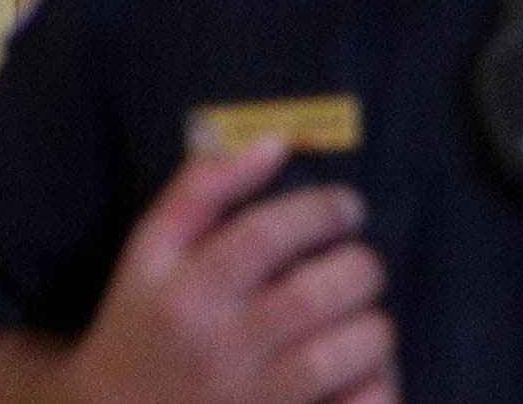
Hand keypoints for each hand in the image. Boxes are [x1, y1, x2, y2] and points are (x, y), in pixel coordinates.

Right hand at [54, 135, 398, 403]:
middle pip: (316, 295)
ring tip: (362, 320)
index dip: (322, 210)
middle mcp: (217, 351)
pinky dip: (378, 388)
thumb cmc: (144, 325)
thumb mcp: (150, 252)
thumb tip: (277, 143)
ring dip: (373, 328)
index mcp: (184, 295)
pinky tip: (363, 374)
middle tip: (360, 267)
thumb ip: (204, 188)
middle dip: (360, 268)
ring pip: (344, 355)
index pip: (266, 235)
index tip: (347, 207)